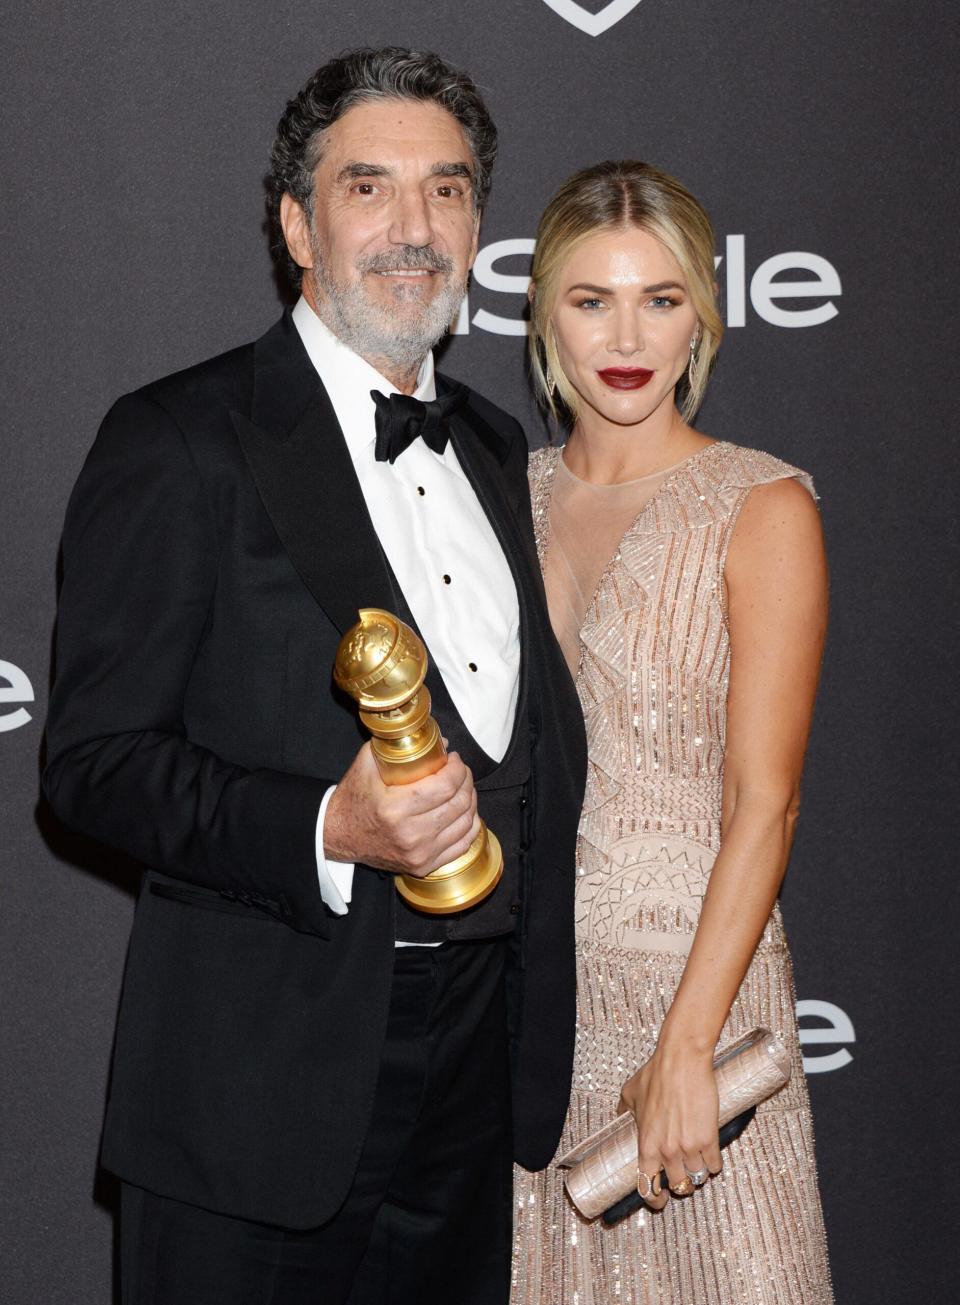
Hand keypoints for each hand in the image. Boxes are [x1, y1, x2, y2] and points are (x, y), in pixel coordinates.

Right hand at [323, 742, 479, 877]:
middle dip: (466, 780)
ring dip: (470, 800)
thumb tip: (441, 742)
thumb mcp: (366, 764)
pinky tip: (464, 811)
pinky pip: (463, 844)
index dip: (458, 769)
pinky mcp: (424, 866)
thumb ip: (397, 745)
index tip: (454, 759)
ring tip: (463, 788)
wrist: (339, 836)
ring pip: (465, 823)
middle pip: (459, 803)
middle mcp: (411, 835)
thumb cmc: (354, 798)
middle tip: (460, 770)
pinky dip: (469, 825)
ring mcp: (420, 854)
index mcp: (396, 808)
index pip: (445, 786)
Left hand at [618, 1042, 721, 1208]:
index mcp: (646, 1144)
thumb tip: (618, 1115)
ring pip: (698, 1177)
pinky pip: (715, 1165)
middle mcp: (667, 1151)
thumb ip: (624, 1110)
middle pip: (678, 1185)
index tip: (660, 1201)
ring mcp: (689, 1147)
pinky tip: (711, 1152)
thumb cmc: (657, 1073)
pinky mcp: (709, 1139)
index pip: (647, 1187)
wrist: (681, 1060)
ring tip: (699, 1158)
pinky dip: (714, 1162)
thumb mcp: (631, 1093)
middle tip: (684, 1172)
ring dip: (699, 1171)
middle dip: (682, 1182)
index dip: (654, 1199)